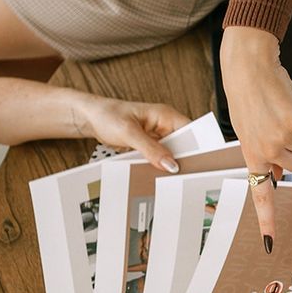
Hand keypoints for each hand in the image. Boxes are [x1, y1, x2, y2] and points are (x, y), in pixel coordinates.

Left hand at [71, 94, 189, 171]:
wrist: (89, 118)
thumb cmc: (108, 115)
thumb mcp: (130, 133)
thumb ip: (151, 149)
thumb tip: (171, 165)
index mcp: (166, 115)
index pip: (191, 131)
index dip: (199, 147)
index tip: (201, 162)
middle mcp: (164, 125)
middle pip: (184, 145)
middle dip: (184, 159)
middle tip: (185, 175)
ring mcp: (157, 136)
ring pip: (171, 154)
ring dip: (170, 165)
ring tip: (171, 177)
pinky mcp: (149, 146)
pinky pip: (159, 158)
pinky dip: (159, 166)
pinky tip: (158, 175)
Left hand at [220, 26, 291, 249]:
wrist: (249, 67)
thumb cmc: (248, 97)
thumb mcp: (247, 131)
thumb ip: (262, 156)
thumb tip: (278, 176)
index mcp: (252, 155)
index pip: (261, 195)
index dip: (267, 221)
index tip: (270, 245)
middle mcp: (267, 150)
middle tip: (280, 128)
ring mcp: (282, 137)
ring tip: (283, 115)